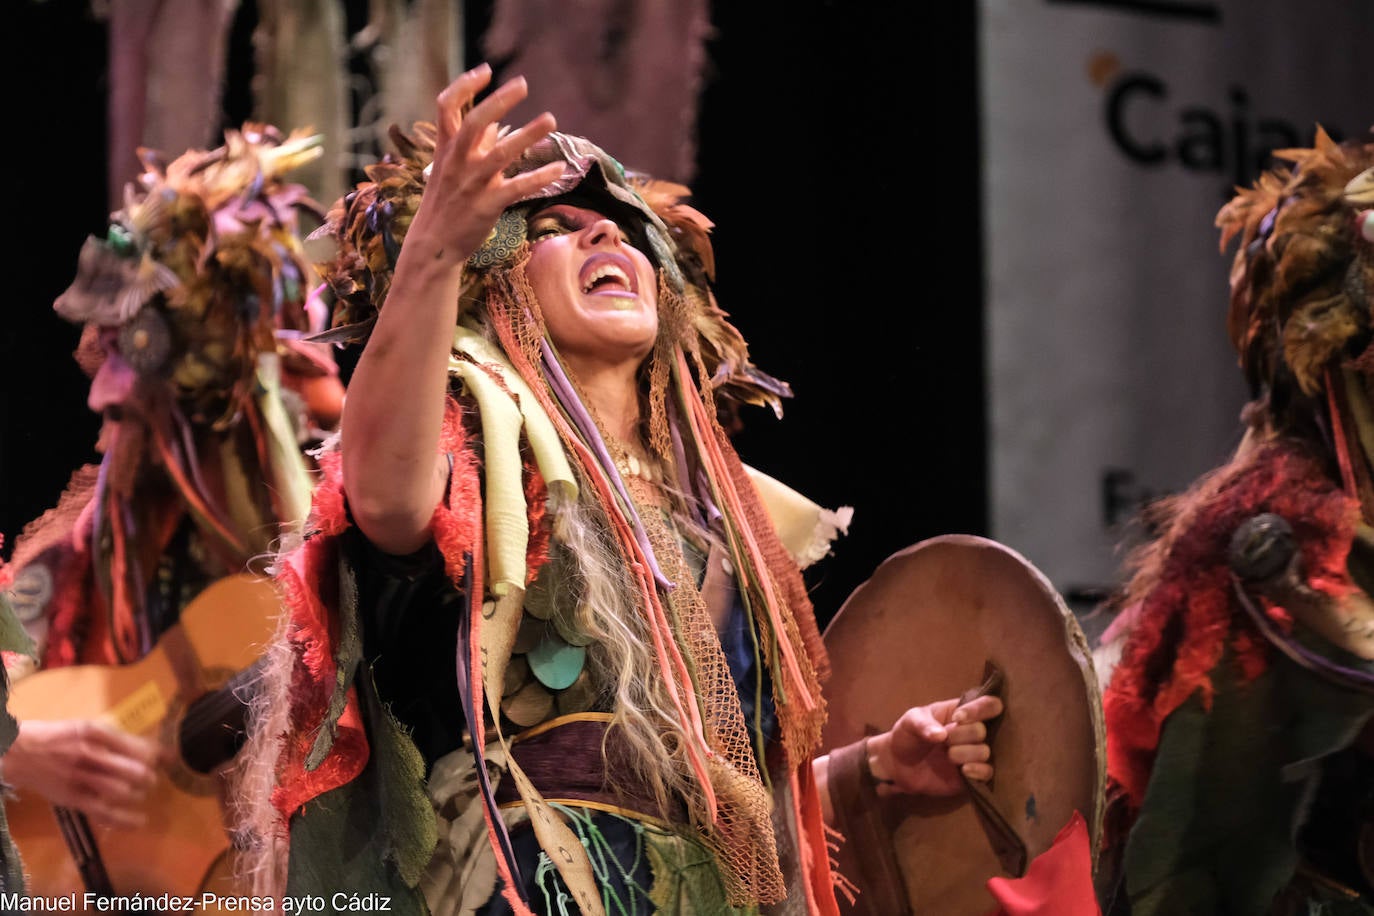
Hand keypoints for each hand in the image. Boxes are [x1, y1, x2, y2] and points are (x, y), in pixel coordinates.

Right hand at [3, 719, 161, 828]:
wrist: (16, 752)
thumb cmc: (54, 737)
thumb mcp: (84, 727)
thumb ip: (112, 738)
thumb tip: (145, 748)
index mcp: (95, 733)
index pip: (136, 746)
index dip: (157, 754)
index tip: (168, 759)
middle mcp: (89, 755)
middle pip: (134, 769)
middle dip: (150, 776)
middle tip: (152, 778)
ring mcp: (80, 778)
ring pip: (121, 790)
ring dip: (138, 794)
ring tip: (142, 794)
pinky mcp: (71, 798)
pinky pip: (102, 812)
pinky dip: (124, 820)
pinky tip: (139, 822)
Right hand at [407, 63, 564, 267]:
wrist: (433, 245)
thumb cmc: (445, 202)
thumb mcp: (450, 169)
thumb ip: (472, 146)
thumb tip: (492, 126)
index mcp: (446, 148)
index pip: (447, 106)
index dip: (464, 85)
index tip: (485, 71)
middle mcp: (458, 161)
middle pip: (474, 122)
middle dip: (499, 100)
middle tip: (523, 84)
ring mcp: (473, 183)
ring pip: (501, 153)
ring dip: (527, 134)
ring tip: (550, 119)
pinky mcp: (488, 205)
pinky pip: (517, 187)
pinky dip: (539, 177)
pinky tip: (559, 169)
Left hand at [867, 694, 1003, 797]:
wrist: (899, 766)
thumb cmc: (907, 735)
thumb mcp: (910, 721)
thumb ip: (923, 724)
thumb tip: (941, 734)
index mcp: (962, 712)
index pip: (988, 704)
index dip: (979, 710)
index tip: (957, 718)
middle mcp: (973, 731)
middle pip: (983, 730)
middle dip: (961, 735)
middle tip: (944, 740)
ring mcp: (974, 753)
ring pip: (984, 751)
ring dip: (963, 753)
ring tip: (948, 755)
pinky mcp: (973, 774)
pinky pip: (988, 772)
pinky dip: (977, 771)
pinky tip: (963, 770)